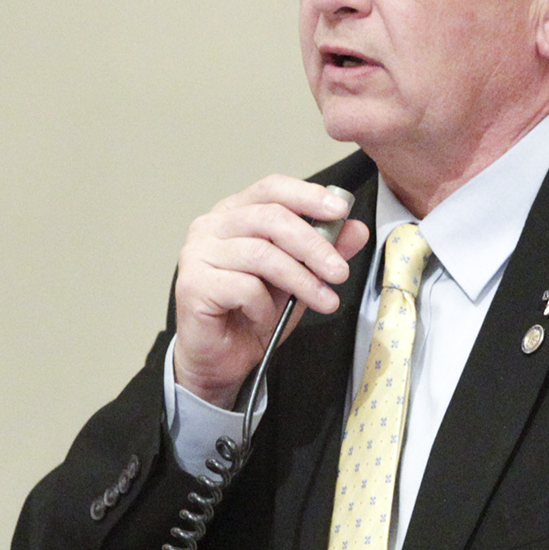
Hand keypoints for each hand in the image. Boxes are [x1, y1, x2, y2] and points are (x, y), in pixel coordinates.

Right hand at [171, 176, 367, 407]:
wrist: (221, 361)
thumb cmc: (253, 315)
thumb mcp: (298, 280)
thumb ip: (323, 253)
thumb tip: (356, 229)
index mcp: (234, 214)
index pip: (271, 188)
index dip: (307, 195)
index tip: (340, 211)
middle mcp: (211, 227)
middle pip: (270, 218)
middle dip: (314, 245)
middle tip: (340, 272)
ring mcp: (197, 254)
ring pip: (261, 254)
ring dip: (300, 280)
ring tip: (323, 302)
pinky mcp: (193, 284)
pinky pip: (244, 286)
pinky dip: (265, 306)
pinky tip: (265, 319)